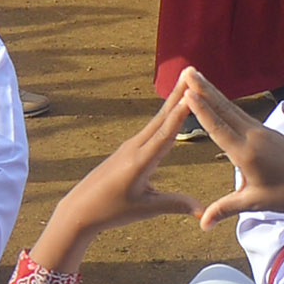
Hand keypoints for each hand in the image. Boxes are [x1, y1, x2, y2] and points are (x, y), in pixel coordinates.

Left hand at [36, 90, 199, 270]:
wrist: (80, 210)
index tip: (193, 93)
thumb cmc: (110, 211)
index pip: (166, 133)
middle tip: (191, 73)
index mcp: (140, 161)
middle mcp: (135, 148)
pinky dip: (164, 117)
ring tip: (185, 85)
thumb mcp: (145, 208)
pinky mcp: (127, 150)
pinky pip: (150, 129)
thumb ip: (175, 204)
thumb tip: (203, 210)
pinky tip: (170, 110)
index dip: (181, 113)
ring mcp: (130, 147)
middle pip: (161, 118)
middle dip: (178, 95)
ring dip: (172, 102)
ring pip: (156, 121)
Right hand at [182, 74, 283, 239]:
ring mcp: (263, 131)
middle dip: (204, 89)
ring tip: (197, 77)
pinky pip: (242, 114)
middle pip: (224, 109)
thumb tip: (202, 226)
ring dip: (213, 93)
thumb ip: (225, 209)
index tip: (186, 92)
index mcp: (247, 153)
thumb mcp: (254, 202)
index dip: (201, 110)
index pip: (219, 128)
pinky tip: (219, 98)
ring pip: (232, 109)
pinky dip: (226, 104)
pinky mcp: (269, 132)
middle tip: (187, 71)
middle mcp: (254, 137)